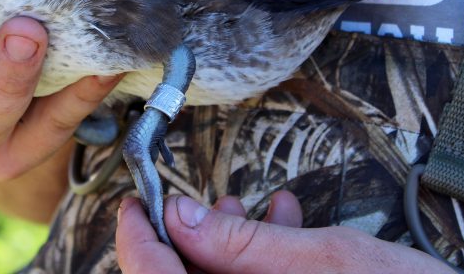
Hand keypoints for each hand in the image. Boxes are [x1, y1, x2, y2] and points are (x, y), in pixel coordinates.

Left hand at [116, 192, 451, 273]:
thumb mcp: (328, 261)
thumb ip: (244, 243)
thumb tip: (179, 216)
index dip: (136, 240)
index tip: (135, 204)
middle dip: (185, 239)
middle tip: (192, 202)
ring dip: (225, 246)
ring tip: (247, 206)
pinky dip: (257, 262)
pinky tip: (282, 228)